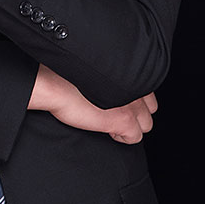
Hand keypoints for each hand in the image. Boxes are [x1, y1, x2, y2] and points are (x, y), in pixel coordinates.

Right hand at [29, 64, 156, 143]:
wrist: (54, 82)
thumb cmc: (64, 71)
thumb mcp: (94, 66)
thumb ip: (109, 73)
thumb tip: (107, 80)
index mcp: (130, 69)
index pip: (147, 90)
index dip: (131, 98)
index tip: (117, 100)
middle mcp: (136, 85)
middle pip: (151, 108)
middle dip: (135, 112)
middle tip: (113, 112)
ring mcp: (133, 103)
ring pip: (146, 124)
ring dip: (130, 125)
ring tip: (109, 122)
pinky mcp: (125, 120)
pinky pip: (135, 137)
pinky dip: (121, 137)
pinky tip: (107, 131)